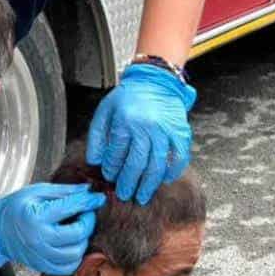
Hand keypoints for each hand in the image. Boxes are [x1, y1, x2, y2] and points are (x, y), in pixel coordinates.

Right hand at [0, 183, 105, 274]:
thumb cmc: (15, 208)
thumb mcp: (36, 192)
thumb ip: (63, 192)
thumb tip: (87, 191)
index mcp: (37, 216)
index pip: (71, 208)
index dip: (88, 202)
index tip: (98, 198)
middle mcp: (39, 239)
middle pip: (77, 234)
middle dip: (88, 223)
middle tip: (86, 215)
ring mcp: (40, 255)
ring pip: (75, 254)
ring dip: (82, 241)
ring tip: (78, 231)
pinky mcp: (41, 266)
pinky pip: (66, 268)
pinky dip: (74, 257)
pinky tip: (72, 246)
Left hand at [86, 63, 197, 204]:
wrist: (156, 79)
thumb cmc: (129, 96)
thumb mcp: (106, 110)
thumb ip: (97, 136)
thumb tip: (94, 161)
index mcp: (126, 121)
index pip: (117, 153)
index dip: (112, 169)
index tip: (110, 177)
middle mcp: (146, 127)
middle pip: (137, 163)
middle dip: (129, 183)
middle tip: (125, 195)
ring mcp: (165, 131)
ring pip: (157, 165)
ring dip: (149, 184)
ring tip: (143, 196)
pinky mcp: (180, 132)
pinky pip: (179, 158)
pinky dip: (172, 172)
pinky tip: (165, 180)